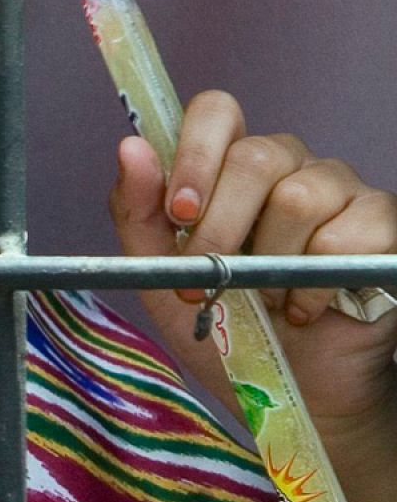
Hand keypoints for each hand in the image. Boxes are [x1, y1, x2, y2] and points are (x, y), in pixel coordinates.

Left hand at [112, 89, 396, 501]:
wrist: (290, 390)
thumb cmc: (223, 323)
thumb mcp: (159, 273)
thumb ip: (138, 212)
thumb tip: (130, 146)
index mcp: (230, 165)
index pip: (217, 112)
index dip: (194, 152)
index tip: (179, 213)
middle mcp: (290, 165)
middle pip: (257, 156)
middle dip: (221, 225)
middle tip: (208, 275)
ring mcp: (341, 192)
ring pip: (300, 196)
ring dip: (268, 263)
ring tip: (260, 300)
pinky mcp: (383, 228)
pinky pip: (349, 234)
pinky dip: (312, 284)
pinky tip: (299, 310)